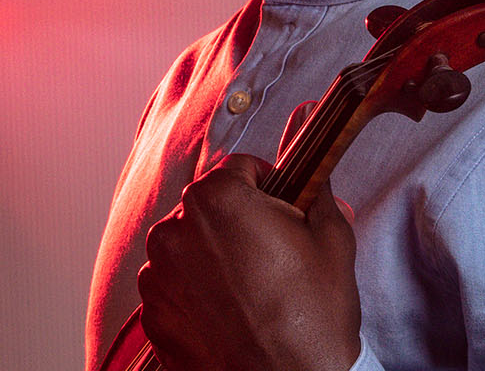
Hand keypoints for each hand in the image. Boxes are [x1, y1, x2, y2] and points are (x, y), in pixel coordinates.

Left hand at [137, 153, 361, 370]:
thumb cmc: (312, 316)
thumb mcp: (334, 241)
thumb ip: (320, 195)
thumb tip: (316, 181)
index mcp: (218, 200)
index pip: (239, 167)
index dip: (269, 184)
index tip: (284, 207)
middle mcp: (175, 232)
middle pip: (209, 205)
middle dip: (239, 219)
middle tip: (275, 251)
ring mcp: (157, 277)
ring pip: (189, 244)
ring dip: (215, 253)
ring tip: (253, 285)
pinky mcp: (151, 315)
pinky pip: (175, 285)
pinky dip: (198, 289)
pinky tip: (232, 310)